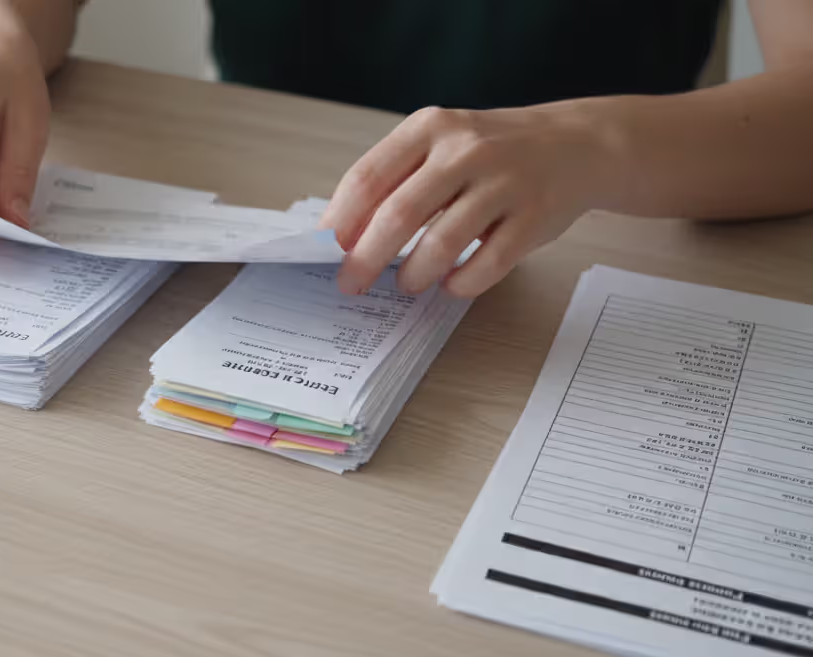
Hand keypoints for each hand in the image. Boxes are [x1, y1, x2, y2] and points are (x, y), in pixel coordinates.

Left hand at [320, 104, 617, 296]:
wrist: (576, 144)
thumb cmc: (491, 154)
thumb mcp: (440, 146)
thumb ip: (396, 181)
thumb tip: (344, 237)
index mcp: (430, 128)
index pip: (368, 176)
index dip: (340, 220)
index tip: (323, 251)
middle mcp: (466, 150)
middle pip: (399, 213)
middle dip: (365, 258)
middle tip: (349, 284)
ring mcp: (505, 182)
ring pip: (443, 242)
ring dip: (414, 273)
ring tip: (405, 284)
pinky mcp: (534, 217)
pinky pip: (488, 263)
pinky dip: (462, 282)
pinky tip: (452, 285)